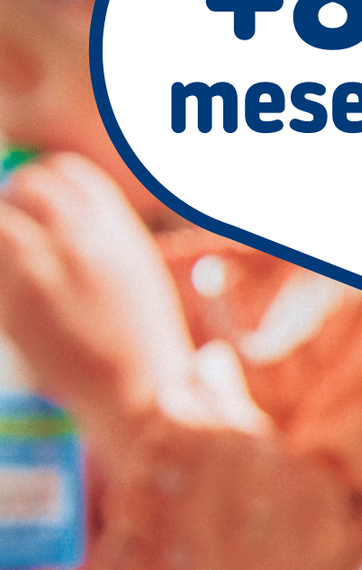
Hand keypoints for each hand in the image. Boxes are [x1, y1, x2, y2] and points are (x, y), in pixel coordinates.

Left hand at [0, 153, 193, 467]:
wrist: (139, 395)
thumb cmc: (141, 345)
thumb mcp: (137, 276)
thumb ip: (101, 240)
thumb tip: (59, 219)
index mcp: (120, 233)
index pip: (69, 174)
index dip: (48, 183)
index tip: (37, 203)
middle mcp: (84, 240)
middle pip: (31, 186)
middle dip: (15, 201)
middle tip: (13, 229)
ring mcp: (46, 267)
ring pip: (1, 216)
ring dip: (1, 229)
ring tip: (9, 256)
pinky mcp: (15, 299)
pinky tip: (7, 284)